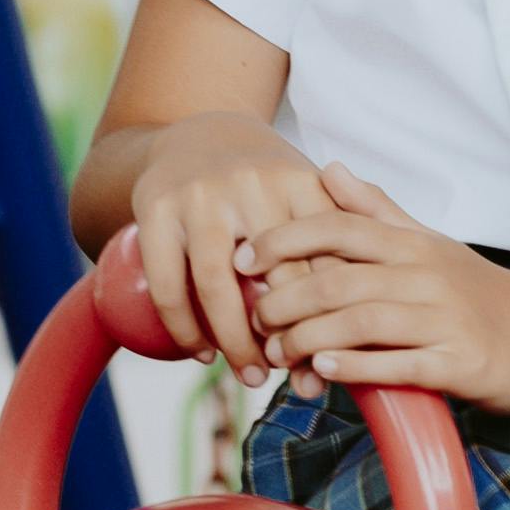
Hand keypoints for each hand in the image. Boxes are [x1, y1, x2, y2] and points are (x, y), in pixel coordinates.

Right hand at [128, 115, 337, 367]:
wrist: (197, 131)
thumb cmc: (266, 183)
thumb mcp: (310, 195)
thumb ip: (341, 250)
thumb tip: (353, 344)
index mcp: (300, 181)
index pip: (325, 261)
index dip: (330, 317)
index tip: (331, 358)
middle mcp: (252, 184)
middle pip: (277, 279)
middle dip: (289, 339)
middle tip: (296, 378)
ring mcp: (200, 196)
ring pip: (217, 286)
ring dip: (235, 344)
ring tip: (250, 377)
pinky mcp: (156, 209)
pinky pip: (168, 283)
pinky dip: (184, 328)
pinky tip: (201, 353)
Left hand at [243, 164, 509, 409]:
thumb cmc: (481, 293)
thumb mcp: (430, 243)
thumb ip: (376, 210)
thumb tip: (329, 168)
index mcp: (413, 243)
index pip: (336, 227)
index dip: (282, 240)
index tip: (242, 258)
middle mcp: (426, 275)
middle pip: (336, 279)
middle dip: (283, 300)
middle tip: (253, 319)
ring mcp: (444, 319)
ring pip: (359, 322)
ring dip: (307, 340)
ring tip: (279, 353)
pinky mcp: (459, 364)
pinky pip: (397, 365)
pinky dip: (356, 367)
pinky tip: (325, 371)